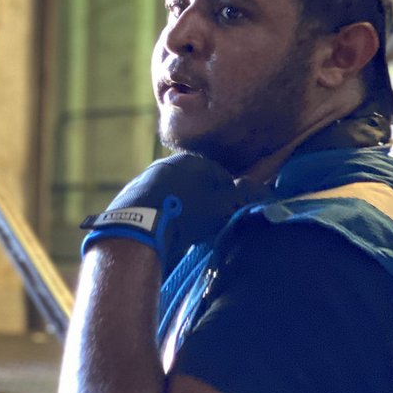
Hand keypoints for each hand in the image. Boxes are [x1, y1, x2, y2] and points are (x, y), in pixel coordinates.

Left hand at [79, 152, 272, 272]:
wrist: (136, 228)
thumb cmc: (185, 213)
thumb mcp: (220, 206)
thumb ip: (242, 196)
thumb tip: (264, 188)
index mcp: (191, 160)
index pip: (221, 176)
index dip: (229, 197)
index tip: (230, 215)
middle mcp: (166, 164)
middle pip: (195, 185)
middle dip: (204, 203)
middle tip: (209, 226)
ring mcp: (144, 179)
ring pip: (174, 195)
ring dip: (182, 209)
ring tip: (187, 232)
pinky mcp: (128, 198)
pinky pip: (155, 205)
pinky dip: (163, 216)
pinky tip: (165, 232)